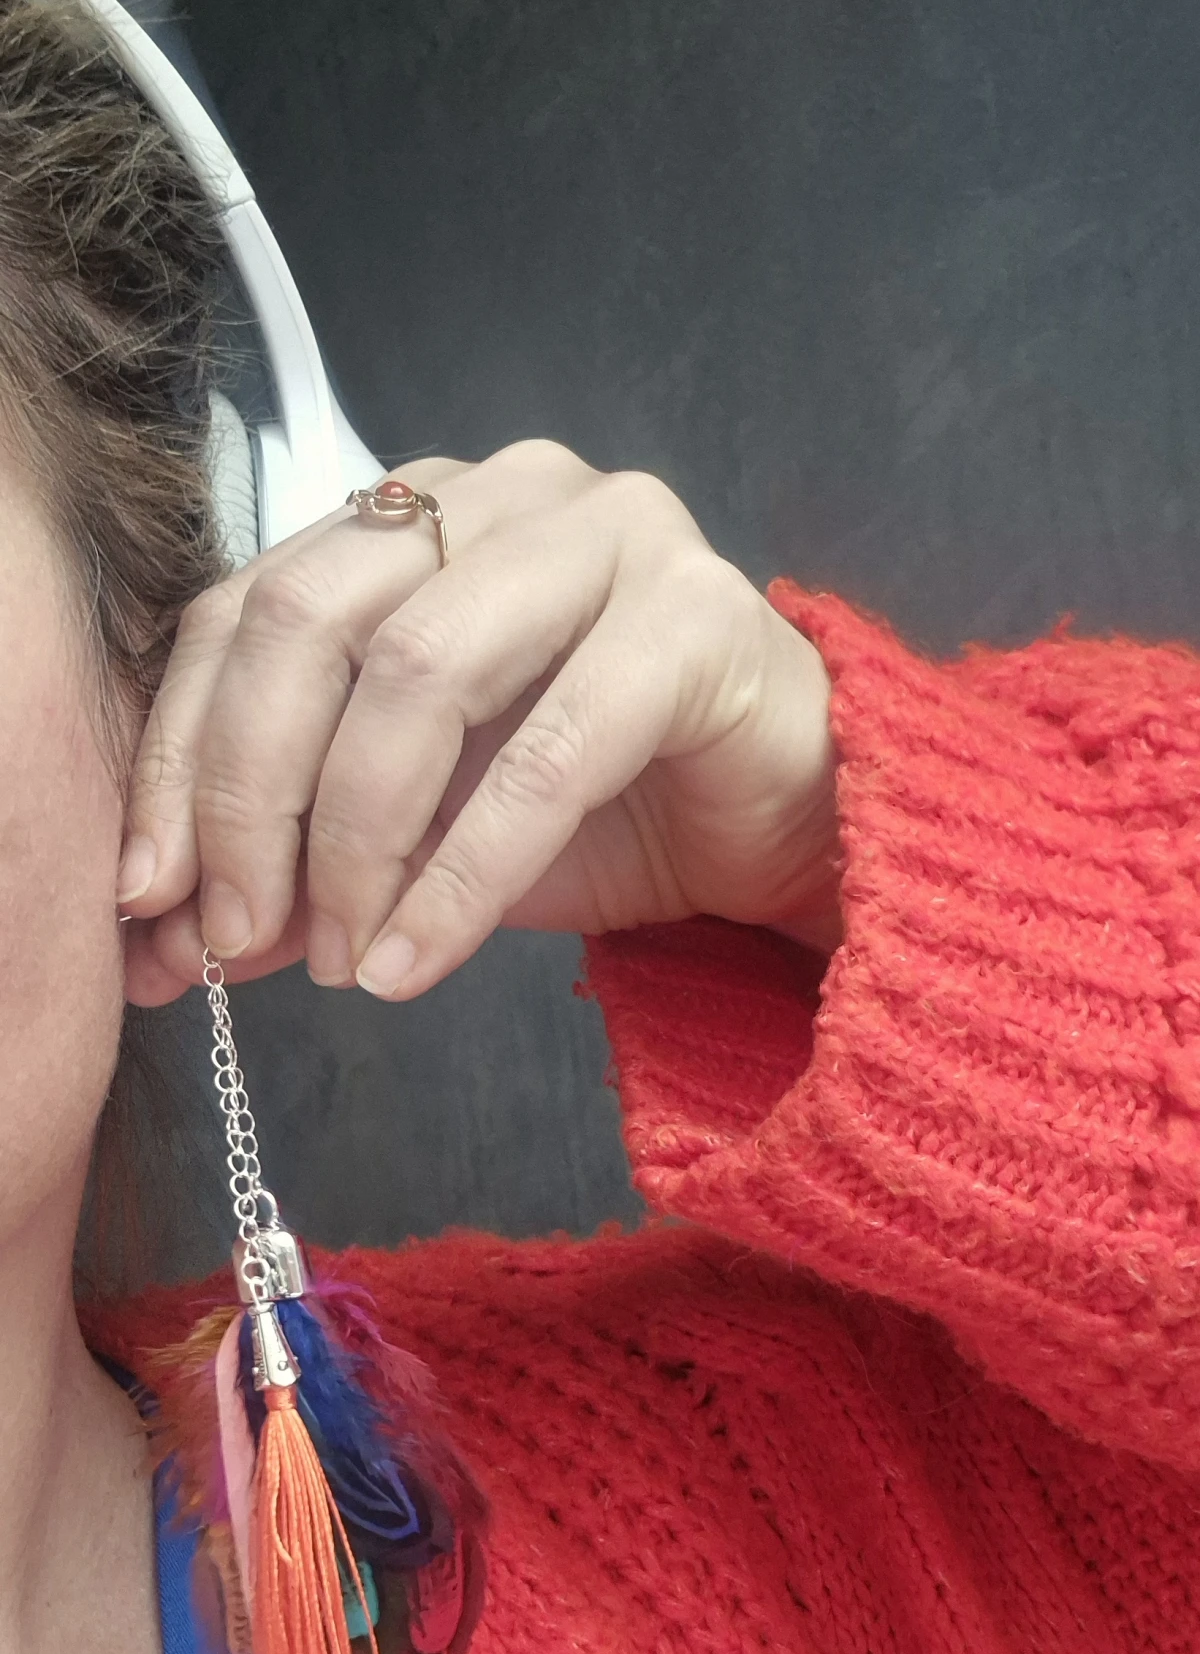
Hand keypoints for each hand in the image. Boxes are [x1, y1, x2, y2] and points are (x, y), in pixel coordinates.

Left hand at [118, 438, 837, 1004]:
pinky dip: (463, 875)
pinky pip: (548, 754)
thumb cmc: (609, 813)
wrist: (789, 830)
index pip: (245, 609)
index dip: (181, 753)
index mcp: (415, 516)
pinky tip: (415, 963)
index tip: (145, 890)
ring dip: (357, 842)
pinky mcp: (696, 617)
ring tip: (344, 960)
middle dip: (251, 797)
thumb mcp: (420, 842)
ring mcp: (608, 534)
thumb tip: (168, 942)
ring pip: (417, 672)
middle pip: (311, 622)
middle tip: (234, 935)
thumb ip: (301, 866)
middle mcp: (502, 493)